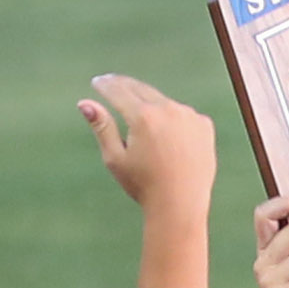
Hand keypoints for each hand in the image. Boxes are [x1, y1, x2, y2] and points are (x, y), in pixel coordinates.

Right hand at [79, 75, 215, 216]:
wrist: (181, 206)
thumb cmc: (143, 186)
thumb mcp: (116, 159)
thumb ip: (102, 127)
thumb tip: (84, 103)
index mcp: (143, 117)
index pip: (119, 91)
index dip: (105, 85)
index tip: (98, 82)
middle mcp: (168, 110)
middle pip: (141, 89)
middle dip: (125, 86)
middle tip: (112, 83)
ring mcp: (189, 115)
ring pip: (164, 104)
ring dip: (151, 108)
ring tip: (143, 124)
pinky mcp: (204, 124)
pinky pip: (183, 117)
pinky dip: (174, 122)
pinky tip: (169, 141)